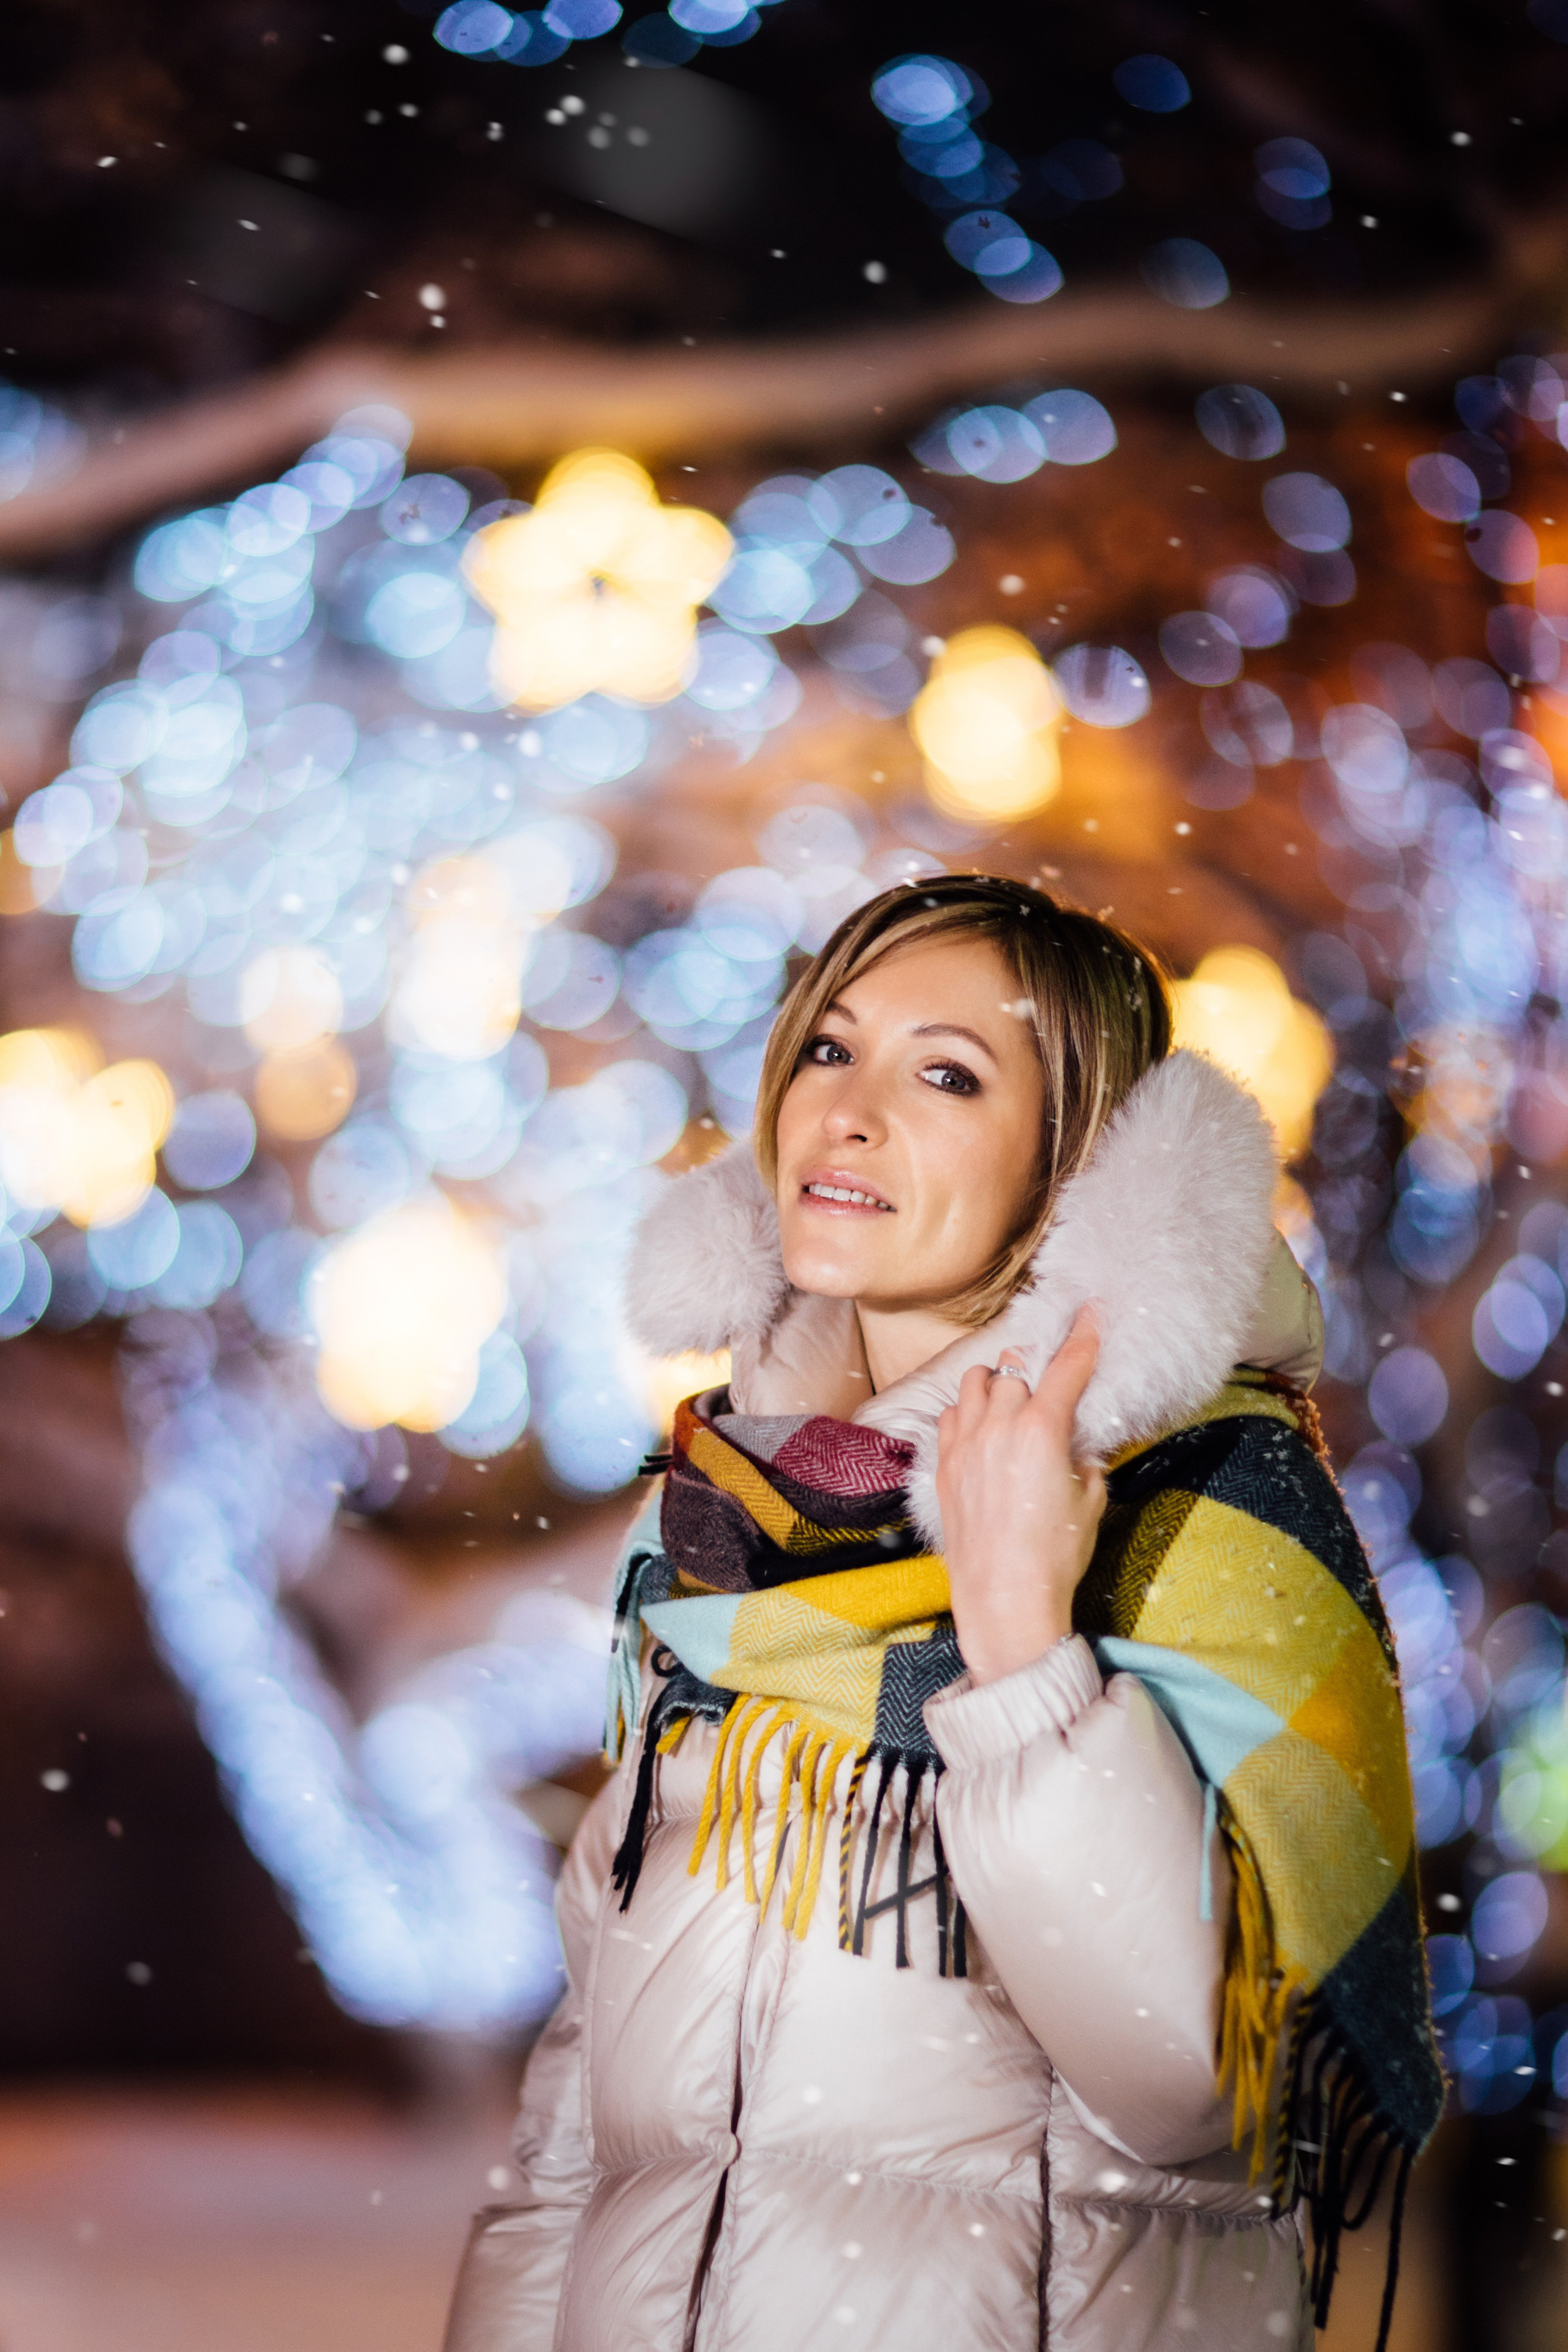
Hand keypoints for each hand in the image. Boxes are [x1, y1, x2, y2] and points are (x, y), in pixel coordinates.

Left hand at [934, 1307, 1106, 1686]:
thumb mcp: (1090, 1501)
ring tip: (1010, 1402)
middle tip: (1048, 1385)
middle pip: (1015, 1368)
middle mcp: (998, 1426)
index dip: (1082, 1336)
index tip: (1089, 1313)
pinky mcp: (944, 1465)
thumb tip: (1077, 1445)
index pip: (1066, 1367)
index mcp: (1042, 1430)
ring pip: (975, 1382)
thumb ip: (1085, 1460)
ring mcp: (965, 1443)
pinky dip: (967, 1412)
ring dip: (995, 1384)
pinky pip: (951, 1415)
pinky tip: (981, 1430)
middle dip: (1034, 1371)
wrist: (1004, 1597)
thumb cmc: (1055, 1555)